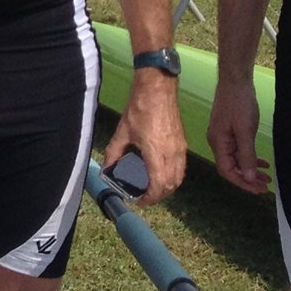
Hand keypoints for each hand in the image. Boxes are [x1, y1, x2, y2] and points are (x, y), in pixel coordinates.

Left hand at [106, 70, 187, 202]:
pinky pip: (181, 167)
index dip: (150, 198)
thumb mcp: (122, 131)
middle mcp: (172, 154)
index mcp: (156, 153)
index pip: (158, 186)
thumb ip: (114, 152)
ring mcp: (180, 149)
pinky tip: (162, 173)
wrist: (158, 89)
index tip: (139, 201)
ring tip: (152, 188)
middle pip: (171, 186)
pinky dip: (174, 176)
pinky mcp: (182, 143)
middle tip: (144, 196)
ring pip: (178, 178)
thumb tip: (107, 168)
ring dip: (167, 187)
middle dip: (158, 196)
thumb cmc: (140, 108)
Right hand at [206, 74, 271, 194]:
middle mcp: (218, 142)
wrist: (236, 80)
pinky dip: (250, 157)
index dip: (242, 183)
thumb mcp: (245, 131)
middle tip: (266, 186)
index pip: (227, 171)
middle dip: (248, 178)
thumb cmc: (239, 104)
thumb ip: (246, 155)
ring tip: (266, 177)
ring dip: (250, 169)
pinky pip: (239, 150)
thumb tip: (248, 177)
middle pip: (231, 167)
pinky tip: (262, 162)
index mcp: (218, 143)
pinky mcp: (229, 130)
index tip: (259, 189)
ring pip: (236, 159)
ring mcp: (223, 136)